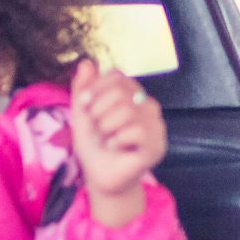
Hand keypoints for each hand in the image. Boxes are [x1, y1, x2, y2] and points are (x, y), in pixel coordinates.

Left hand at [70, 59, 164, 225]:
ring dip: (107, 127)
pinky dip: (117, 140)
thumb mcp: (82, 115)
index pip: (117, 76)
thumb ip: (83, 89)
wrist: (100, 178)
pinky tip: (117, 148)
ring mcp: (156, 125)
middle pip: (120, 91)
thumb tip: (85, 62)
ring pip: (127, 110)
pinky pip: (136, 130)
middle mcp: (147, 106)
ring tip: (108, 139)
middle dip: (98, 111)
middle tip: (99, 128)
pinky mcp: (157, 145)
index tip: (84, 105)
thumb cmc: (94, 146)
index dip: (96, 88)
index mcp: (132, 95)